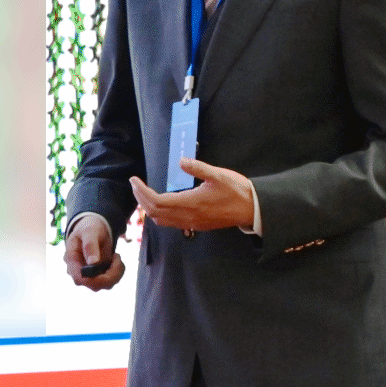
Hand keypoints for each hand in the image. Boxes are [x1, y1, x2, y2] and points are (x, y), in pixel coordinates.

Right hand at [63, 214, 125, 289]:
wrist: (92, 229)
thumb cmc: (88, 228)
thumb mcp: (89, 232)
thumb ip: (90, 245)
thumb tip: (93, 263)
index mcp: (72, 260)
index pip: (79, 279)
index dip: (93, 279)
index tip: (106, 269)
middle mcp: (79, 271)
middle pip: (94, 285)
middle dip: (110, 274)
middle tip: (116, 256)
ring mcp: (89, 275)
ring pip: (105, 285)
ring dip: (116, 272)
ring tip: (116, 255)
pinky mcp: (99, 276)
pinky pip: (111, 281)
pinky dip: (118, 271)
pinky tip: (115, 259)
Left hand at [129, 161, 255, 232]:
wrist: (251, 209)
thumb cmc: (236, 190)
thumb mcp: (218, 174)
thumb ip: (198, 167)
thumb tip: (180, 161)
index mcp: (191, 203)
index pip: (157, 202)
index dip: (142, 192)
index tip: (134, 180)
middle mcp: (188, 216)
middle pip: (155, 213)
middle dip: (141, 199)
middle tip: (135, 184)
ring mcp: (192, 223)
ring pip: (162, 220)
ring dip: (149, 208)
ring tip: (144, 193)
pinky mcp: (197, 225)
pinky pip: (171, 223)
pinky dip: (159, 213)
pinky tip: (161, 203)